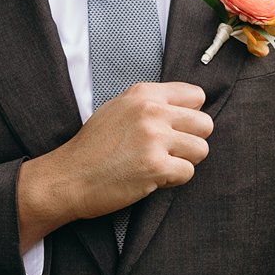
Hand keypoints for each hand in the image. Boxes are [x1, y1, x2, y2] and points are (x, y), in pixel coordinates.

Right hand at [18, 83, 212, 239]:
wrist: (69, 177)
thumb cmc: (93, 147)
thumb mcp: (118, 109)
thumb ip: (150, 104)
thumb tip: (187, 108)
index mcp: (143, 94)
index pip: (196, 96)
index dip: (190, 116)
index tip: (176, 129)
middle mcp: (151, 111)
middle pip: (205, 123)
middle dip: (192, 141)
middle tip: (171, 151)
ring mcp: (153, 138)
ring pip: (201, 149)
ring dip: (185, 161)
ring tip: (160, 164)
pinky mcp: (155, 166)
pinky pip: (188, 172)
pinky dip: (173, 180)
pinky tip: (152, 178)